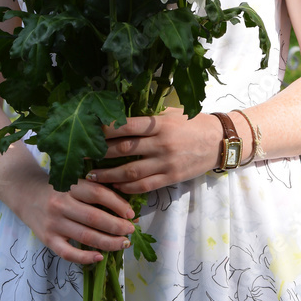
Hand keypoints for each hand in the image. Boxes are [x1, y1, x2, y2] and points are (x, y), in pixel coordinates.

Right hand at [13, 173, 135, 265]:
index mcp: (70, 186)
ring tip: (123, 243)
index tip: (131, 213)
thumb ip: (93, 190)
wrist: (24, 192)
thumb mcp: (73, 181)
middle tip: (131, 231)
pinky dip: (85, 257)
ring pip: (85, 236)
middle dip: (117, 226)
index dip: (117, 204)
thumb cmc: (56, 187)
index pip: (98, 194)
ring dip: (108, 242)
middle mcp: (61, 204)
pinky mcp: (47, 239)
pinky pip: (68, 253)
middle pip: (94, 218)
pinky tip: (100, 257)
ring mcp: (53, 224)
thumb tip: (123, 207)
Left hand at [86, 107, 224, 194]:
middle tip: (81, 155)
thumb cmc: (193, 123)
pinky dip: (127, 187)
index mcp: (160, 123)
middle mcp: (161, 142)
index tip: (88, 131)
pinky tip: (114, 186)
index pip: (126, 125)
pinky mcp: (171, 177)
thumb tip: (122, 118)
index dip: (105, 129)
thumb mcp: (172, 113)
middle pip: (123, 149)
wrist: (219, 141)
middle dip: (99, 153)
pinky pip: (144, 185)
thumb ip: (150, 117)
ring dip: (108, 175)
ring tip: (91, 175)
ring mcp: (166, 162)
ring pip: (130, 171)